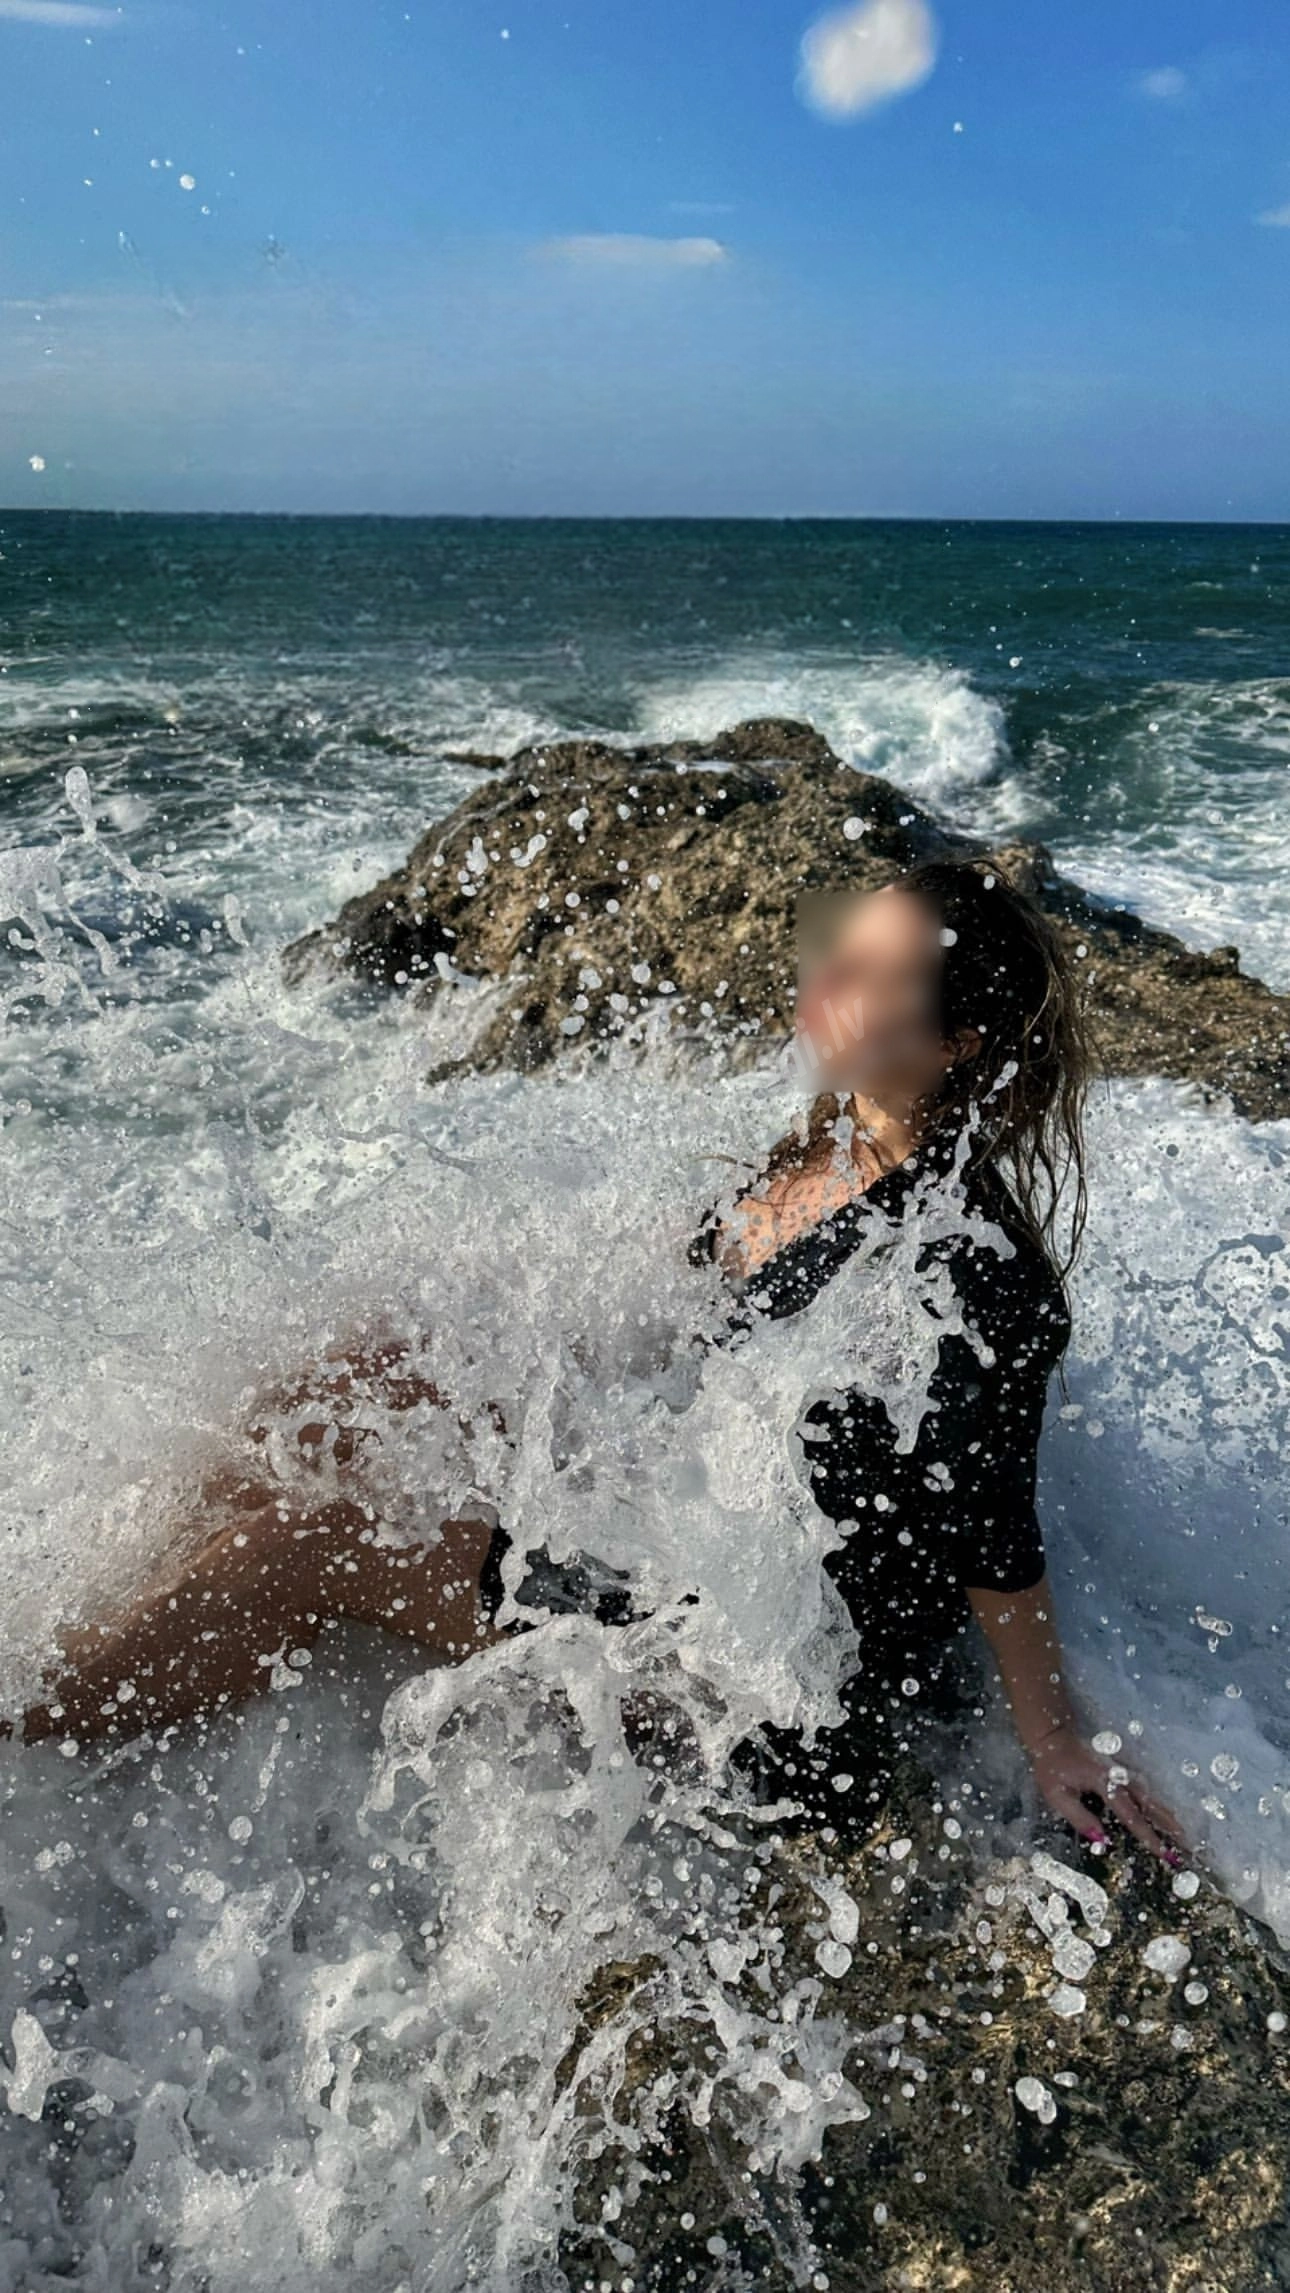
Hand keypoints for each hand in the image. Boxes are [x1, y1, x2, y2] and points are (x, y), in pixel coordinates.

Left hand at [1026, 1724, 1188, 1867]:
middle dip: (1171, 1827)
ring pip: (1152, 1797)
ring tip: (1187, 1837)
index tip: (1165, 1854)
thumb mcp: (1057, 1794)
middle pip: (1152, 1805)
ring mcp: (1124, 1773)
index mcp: (1106, 1783)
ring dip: (1169, 1817)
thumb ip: (1079, 1817)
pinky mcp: (1123, 1772)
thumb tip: (1102, 1840)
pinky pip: (1146, 1792)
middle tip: (1189, 1847)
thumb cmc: (1053, 1767)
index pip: (1131, 1816)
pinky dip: (1160, 1806)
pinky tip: (1169, 1818)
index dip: (1149, 1836)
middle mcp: (1121, 1777)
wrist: (1054, 1735)